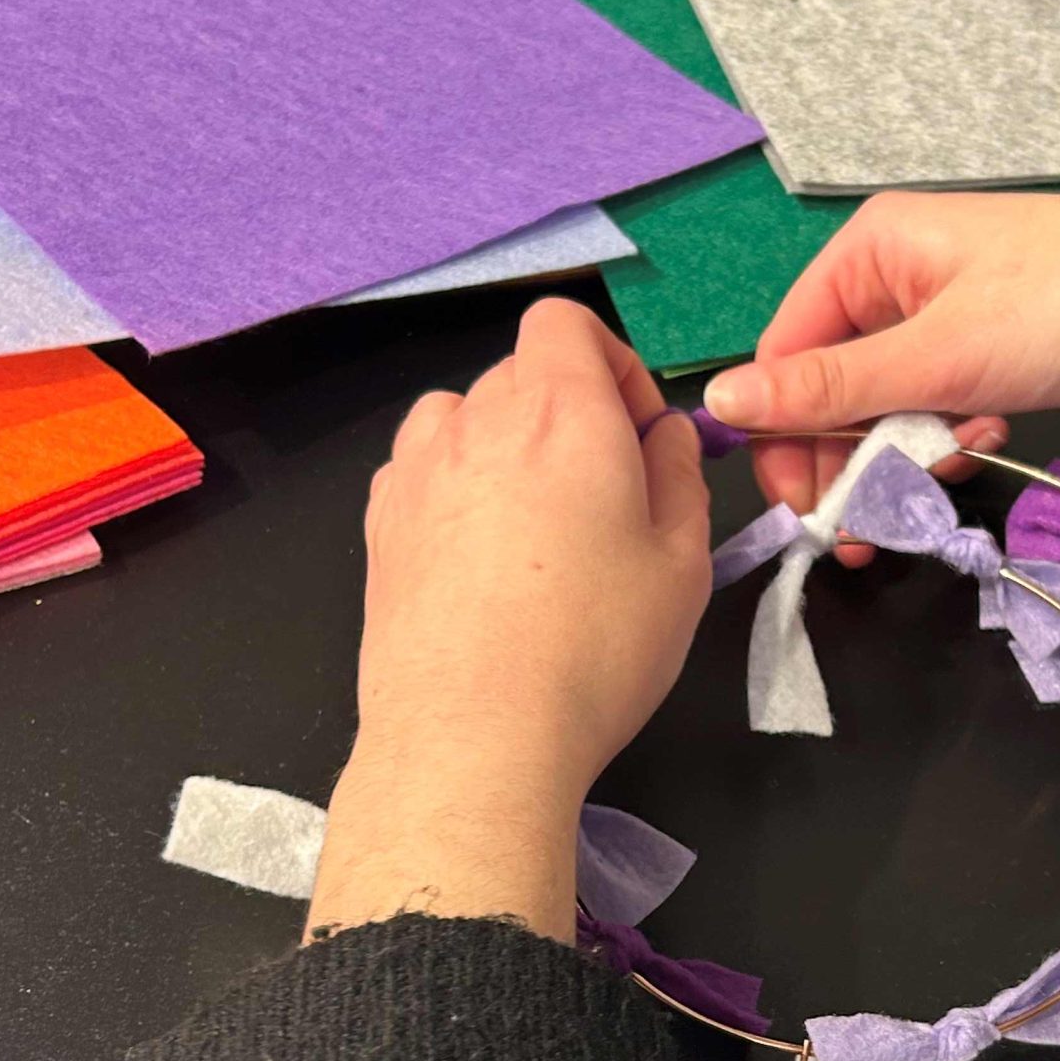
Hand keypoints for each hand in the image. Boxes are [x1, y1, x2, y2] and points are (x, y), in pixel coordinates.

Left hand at [308, 300, 709, 944]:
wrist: (471, 737)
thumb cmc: (593, 649)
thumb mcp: (681, 564)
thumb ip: (680, 475)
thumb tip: (663, 434)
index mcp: (560, 410)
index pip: (566, 323)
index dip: (610, 364)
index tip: (638, 435)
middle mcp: (476, 420)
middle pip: (520, 375)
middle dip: (566, 417)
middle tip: (603, 503)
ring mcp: (415, 471)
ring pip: (463, 420)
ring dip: (502, 449)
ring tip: (533, 530)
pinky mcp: (378, 526)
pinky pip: (423, 474)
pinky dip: (455, 492)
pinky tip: (480, 565)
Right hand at [705, 193, 1059, 511]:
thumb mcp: (938, 358)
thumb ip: (828, 390)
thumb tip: (719, 406)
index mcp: (869, 250)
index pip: (786, 353)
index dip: (785, 436)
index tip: (806, 510)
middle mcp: (898, 269)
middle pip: (833, 384)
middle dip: (849, 460)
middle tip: (869, 531)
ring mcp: (948, 305)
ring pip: (888, 402)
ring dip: (905, 455)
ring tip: (943, 482)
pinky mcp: (991, 338)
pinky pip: (939, 399)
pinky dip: (952, 433)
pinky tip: (988, 439)